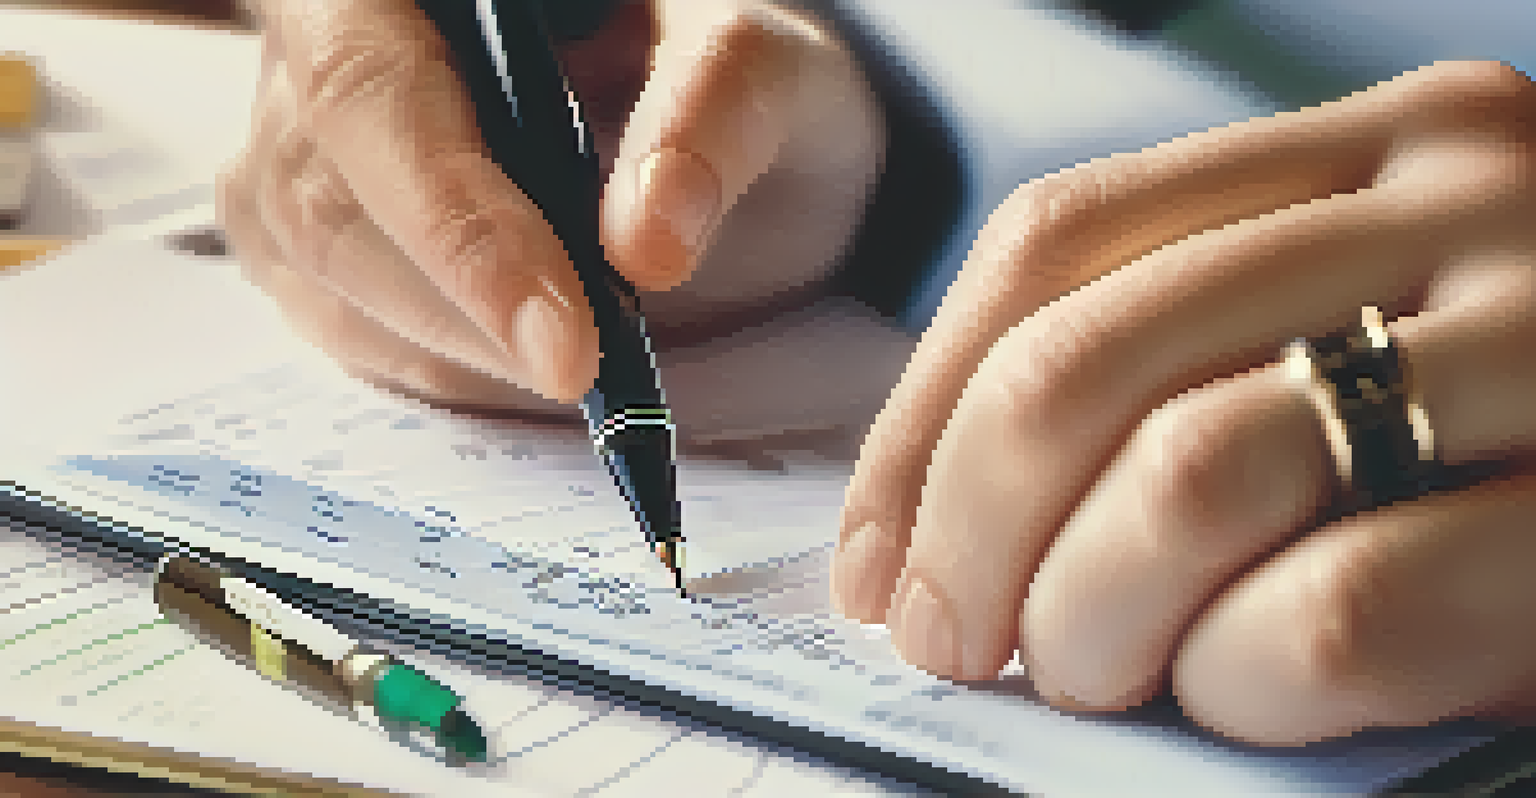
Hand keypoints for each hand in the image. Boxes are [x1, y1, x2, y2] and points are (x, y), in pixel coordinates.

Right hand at [217, 0, 896, 442]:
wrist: (689, 106)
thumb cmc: (707, 63)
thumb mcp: (755, 55)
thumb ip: (715, 110)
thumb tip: (651, 245)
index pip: (372, 88)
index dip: (457, 224)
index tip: (562, 339)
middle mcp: (321, 35)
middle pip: (326, 193)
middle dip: (464, 305)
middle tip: (584, 372)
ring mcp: (298, 136)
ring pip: (325, 269)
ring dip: (459, 344)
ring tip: (579, 352)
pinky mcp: (313, 226)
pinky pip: (341, 318)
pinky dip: (443, 360)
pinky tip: (528, 353)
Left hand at [834, 60, 1535, 745]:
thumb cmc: (1522, 419)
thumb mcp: (1362, 327)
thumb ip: (1189, 359)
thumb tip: (935, 516)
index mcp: (1367, 149)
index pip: (1054, 244)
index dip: (920, 416)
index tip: (876, 552)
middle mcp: (1460, 200)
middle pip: (1084, 362)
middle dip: (971, 533)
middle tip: (955, 637)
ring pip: (1188, 481)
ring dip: (1086, 614)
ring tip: (1089, 670)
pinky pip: (1338, 614)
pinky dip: (1239, 684)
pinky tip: (1242, 696)